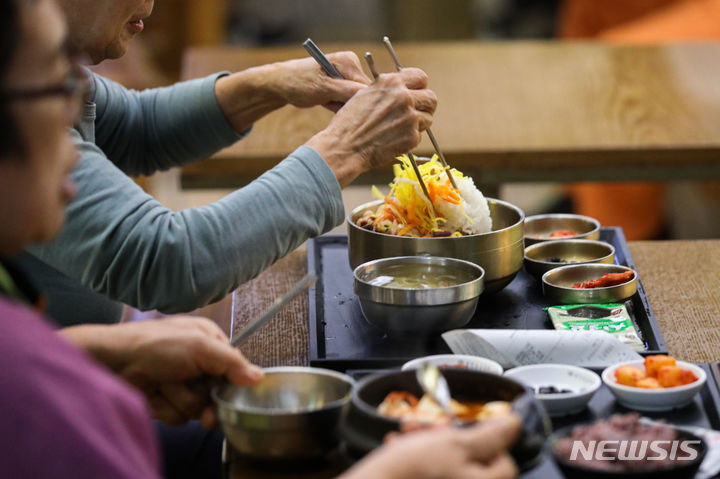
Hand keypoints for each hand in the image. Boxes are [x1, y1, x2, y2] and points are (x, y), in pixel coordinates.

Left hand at [60, 317, 262, 427]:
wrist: (111, 364)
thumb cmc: (155, 346)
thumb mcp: (200, 347)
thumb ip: (232, 362)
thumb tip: (258, 377)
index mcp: (207, 340)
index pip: (233, 367)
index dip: (230, 383)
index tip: (226, 394)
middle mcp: (195, 360)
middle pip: (216, 391)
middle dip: (203, 398)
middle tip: (201, 408)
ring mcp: (178, 381)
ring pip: (196, 406)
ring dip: (180, 401)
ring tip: (163, 386)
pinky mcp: (163, 400)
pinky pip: (178, 415)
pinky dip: (166, 408)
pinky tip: (153, 395)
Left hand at [214, 51, 369, 132]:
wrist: (279, 84)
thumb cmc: (298, 83)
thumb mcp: (324, 88)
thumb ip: (347, 91)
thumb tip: (369, 95)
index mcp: (349, 61)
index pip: (367, 86)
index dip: (359, 101)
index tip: (344, 108)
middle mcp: (350, 65)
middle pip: (362, 93)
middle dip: (348, 104)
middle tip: (330, 104)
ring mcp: (346, 74)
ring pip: (353, 99)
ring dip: (340, 106)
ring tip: (325, 102)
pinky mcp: (340, 83)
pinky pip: (346, 100)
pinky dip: (336, 105)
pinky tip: (325, 103)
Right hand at [305, 68, 436, 186]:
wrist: (344, 147)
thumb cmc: (349, 123)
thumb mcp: (365, 94)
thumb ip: (388, 90)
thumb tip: (404, 91)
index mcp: (391, 83)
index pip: (421, 77)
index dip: (419, 86)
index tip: (415, 92)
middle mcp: (403, 97)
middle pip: (431, 98)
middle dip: (426, 106)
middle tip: (417, 113)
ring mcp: (410, 118)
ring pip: (427, 118)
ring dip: (418, 124)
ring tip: (399, 129)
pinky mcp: (411, 137)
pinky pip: (419, 136)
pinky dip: (409, 139)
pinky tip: (393, 140)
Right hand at [339, 415, 521, 478]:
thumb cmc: (414, 472)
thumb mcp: (455, 443)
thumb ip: (490, 435)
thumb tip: (515, 425)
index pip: (504, 461)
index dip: (485, 439)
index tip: (464, 428)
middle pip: (471, 461)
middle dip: (447, 437)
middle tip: (429, 427)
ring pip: (445, 465)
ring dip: (426, 443)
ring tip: (408, 433)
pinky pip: (427, 473)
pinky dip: (414, 459)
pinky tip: (398, 448)